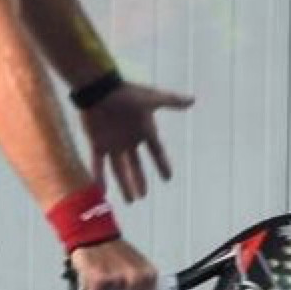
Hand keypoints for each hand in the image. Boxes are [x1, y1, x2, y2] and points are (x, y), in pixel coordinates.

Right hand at [70, 239, 157, 289]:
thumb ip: (141, 288)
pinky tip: (91, 283)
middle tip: (109, 288)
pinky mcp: (100, 280)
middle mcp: (136, 278)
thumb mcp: (137, 266)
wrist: (94, 233)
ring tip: (101, 283)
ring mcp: (118, 279)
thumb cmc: (114, 251)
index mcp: (148, 275)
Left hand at [80, 82, 193, 202]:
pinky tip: (102, 192)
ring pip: (119, 169)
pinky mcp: (98, 144)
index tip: (168, 178)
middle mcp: (129, 140)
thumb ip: (171, 101)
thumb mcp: (152, 99)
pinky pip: (98, 164)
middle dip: (140, 180)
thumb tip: (192, 100)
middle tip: (143, 196)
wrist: (100, 89)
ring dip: (124, 184)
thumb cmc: (127, 93)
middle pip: (136, 165)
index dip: (162, 164)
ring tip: (130, 201)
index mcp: (143, 130)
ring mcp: (113, 143)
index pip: (156, 151)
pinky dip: (99, 178)